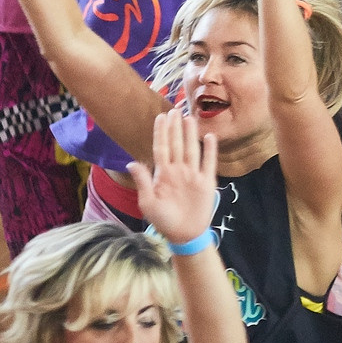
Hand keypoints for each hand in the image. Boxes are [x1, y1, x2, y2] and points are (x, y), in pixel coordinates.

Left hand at [131, 108, 218, 246]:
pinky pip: (209, 162)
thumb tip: (131, 163)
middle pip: (177, 144)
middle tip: (175, 109)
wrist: (184, 234)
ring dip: (191, 134)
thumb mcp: (148, 202)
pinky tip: (210, 136)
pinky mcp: (206, 181)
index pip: (161, 148)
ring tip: (189, 117)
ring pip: (192, 149)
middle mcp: (178, 170)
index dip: (161, 133)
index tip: (160, 117)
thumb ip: (142, 181)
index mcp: (163, 174)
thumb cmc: (163, 220)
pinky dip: (210, 149)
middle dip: (175, 127)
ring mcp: (193, 174)